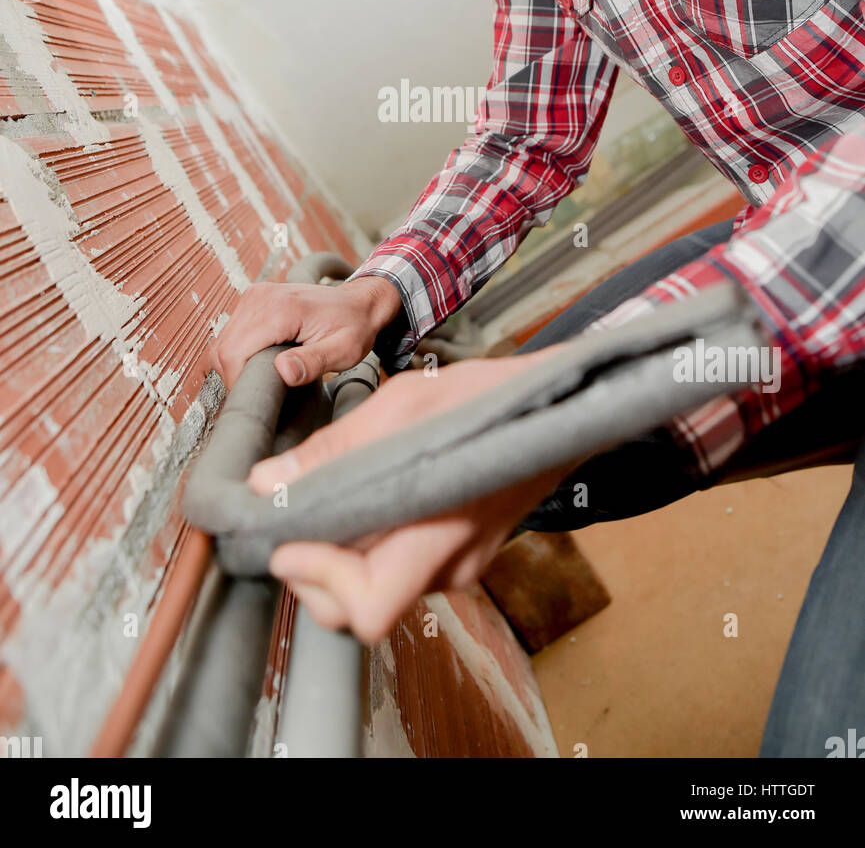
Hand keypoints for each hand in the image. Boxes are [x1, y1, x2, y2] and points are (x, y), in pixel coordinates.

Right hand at [215, 275, 401, 388]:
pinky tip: (262, 360)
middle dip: (236, 376)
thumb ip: (314, 362)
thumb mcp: (344, 350)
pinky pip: (231, 333)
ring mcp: (255, 295)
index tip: (258, 398)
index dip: (238, 382)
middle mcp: (261, 297)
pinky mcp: (253, 299)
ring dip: (237, 365)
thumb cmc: (354, 326)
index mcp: (281, 308)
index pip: (234, 353)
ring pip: (223, 342)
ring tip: (265, 375)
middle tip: (263, 390)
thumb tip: (283, 371)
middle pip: (224, 349)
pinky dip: (239, 352)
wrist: (359, 302)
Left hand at [247, 345, 576, 642]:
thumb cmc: (488, 402)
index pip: (367, 606)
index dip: (318, 581)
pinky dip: (370, 548)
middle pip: (360, 609)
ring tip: (327, 504)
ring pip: (377, 590)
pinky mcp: (458, 555)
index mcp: (440, 534)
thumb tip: (270, 481)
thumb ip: (336, 449)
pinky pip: (400, 569)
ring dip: (341, 559)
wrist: (554, 407)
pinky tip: (365, 501)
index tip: (288, 542)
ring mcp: (457, 565)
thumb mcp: (403, 405)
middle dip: (316, 575)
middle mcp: (450, 565)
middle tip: (293, 525)